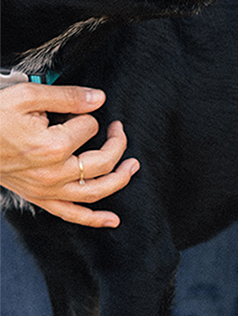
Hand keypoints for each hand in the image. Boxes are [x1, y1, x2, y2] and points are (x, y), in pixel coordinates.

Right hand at [0, 84, 138, 227]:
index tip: (77, 109)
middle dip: (117, 142)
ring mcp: (47, 189)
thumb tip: (99, 99)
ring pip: (95, 191)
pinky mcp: (39, 198)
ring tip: (133, 165)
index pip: (89, 128)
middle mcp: (53, 173)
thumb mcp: (26, 95)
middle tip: (119, 128)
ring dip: (120, 179)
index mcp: (52, 147)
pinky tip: (113, 220)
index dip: (88, 115)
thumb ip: (67, 96)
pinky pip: (71, 213)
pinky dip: (94, 218)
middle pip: (102, 161)